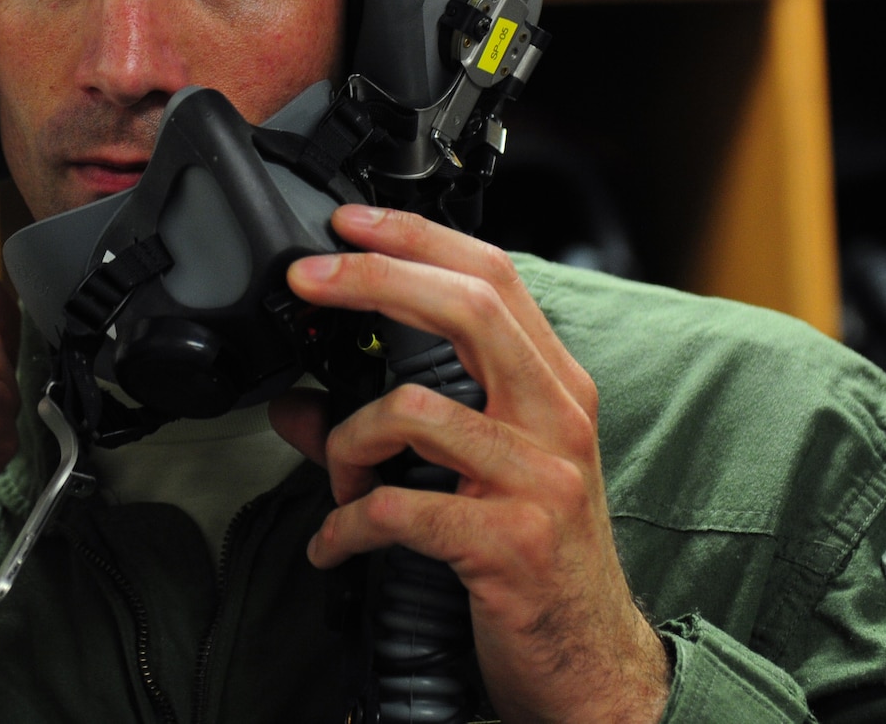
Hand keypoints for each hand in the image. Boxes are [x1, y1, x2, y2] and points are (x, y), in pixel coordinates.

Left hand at [270, 205, 668, 723]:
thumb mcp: (474, 476)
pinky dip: (347, 525)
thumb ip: (388, 431)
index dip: (416, 238)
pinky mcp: (509, 542)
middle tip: (307, 279)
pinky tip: (333, 543)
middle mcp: (555, 418)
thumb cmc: (535, 559)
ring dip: (349, 444)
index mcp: (553, 387)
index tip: (348, 223)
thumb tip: (295, 406)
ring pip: (415, 411)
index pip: (492, 276)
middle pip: (466, 308)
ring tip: (340, 484)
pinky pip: (400, 509)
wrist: (590, 662)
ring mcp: (538, 478)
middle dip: (372, 279)